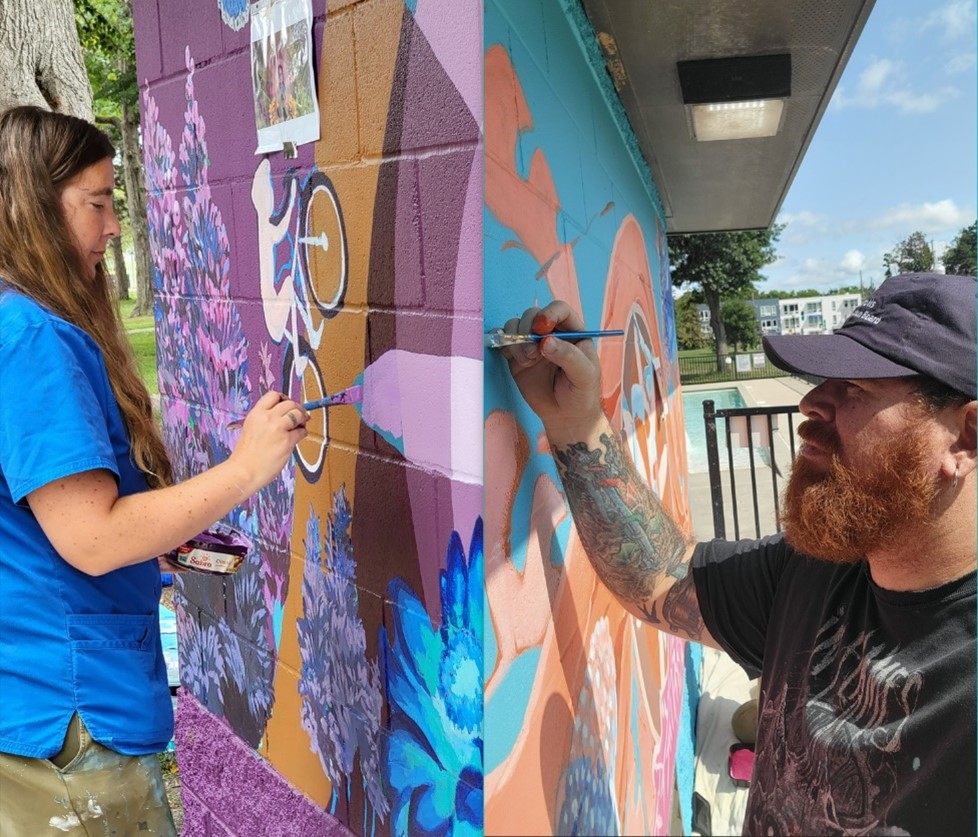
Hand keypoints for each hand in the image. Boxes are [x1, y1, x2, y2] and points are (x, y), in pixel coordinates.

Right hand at [227, 391, 307, 491]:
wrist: (244, 471)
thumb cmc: (247, 455)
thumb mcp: (251, 428)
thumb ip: (265, 420)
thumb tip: (283, 416)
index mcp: (256, 414)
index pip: (274, 395)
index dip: (284, 399)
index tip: (287, 405)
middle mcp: (267, 418)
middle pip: (290, 403)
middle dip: (297, 409)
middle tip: (299, 416)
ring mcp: (277, 428)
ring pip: (298, 413)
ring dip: (303, 418)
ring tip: (300, 425)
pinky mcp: (287, 441)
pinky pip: (302, 431)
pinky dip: (302, 433)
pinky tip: (297, 437)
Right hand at [501, 301, 605, 440]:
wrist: (566, 416)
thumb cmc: (582, 394)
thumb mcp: (584, 375)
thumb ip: (569, 356)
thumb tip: (546, 341)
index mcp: (573, 332)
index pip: (560, 310)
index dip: (549, 313)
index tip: (542, 327)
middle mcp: (551, 334)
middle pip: (533, 315)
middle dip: (527, 329)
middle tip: (532, 352)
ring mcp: (533, 344)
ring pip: (516, 326)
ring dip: (516, 339)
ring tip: (527, 361)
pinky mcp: (518, 357)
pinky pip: (505, 341)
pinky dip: (505, 346)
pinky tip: (516, 361)